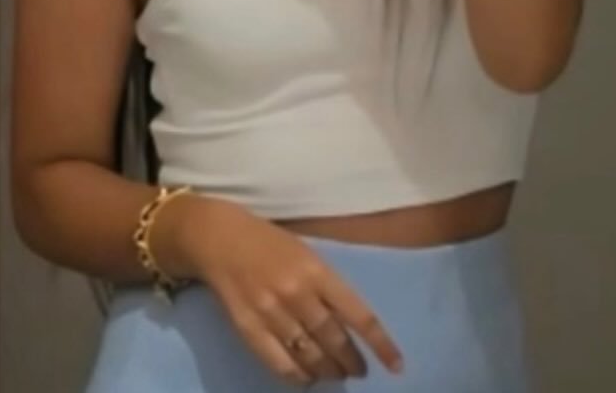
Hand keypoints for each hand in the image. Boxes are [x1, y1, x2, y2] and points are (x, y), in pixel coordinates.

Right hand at [162, 197, 404, 385]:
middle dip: (352, 361)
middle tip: (359, 370)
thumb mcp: (307, 253)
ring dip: (328, 370)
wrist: (219, 238)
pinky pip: (279, 363)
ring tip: (335, 374)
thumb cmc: (269, 242)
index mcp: (317, 270)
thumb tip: (350, 323)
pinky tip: (306, 378)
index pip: (358, 314)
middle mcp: (297, 292)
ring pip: (309, 355)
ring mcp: (271, 312)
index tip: (396, 364)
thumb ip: (327, 285)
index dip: (380, 343)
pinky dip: (298, 376)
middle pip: (334, 339)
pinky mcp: (249, 328)